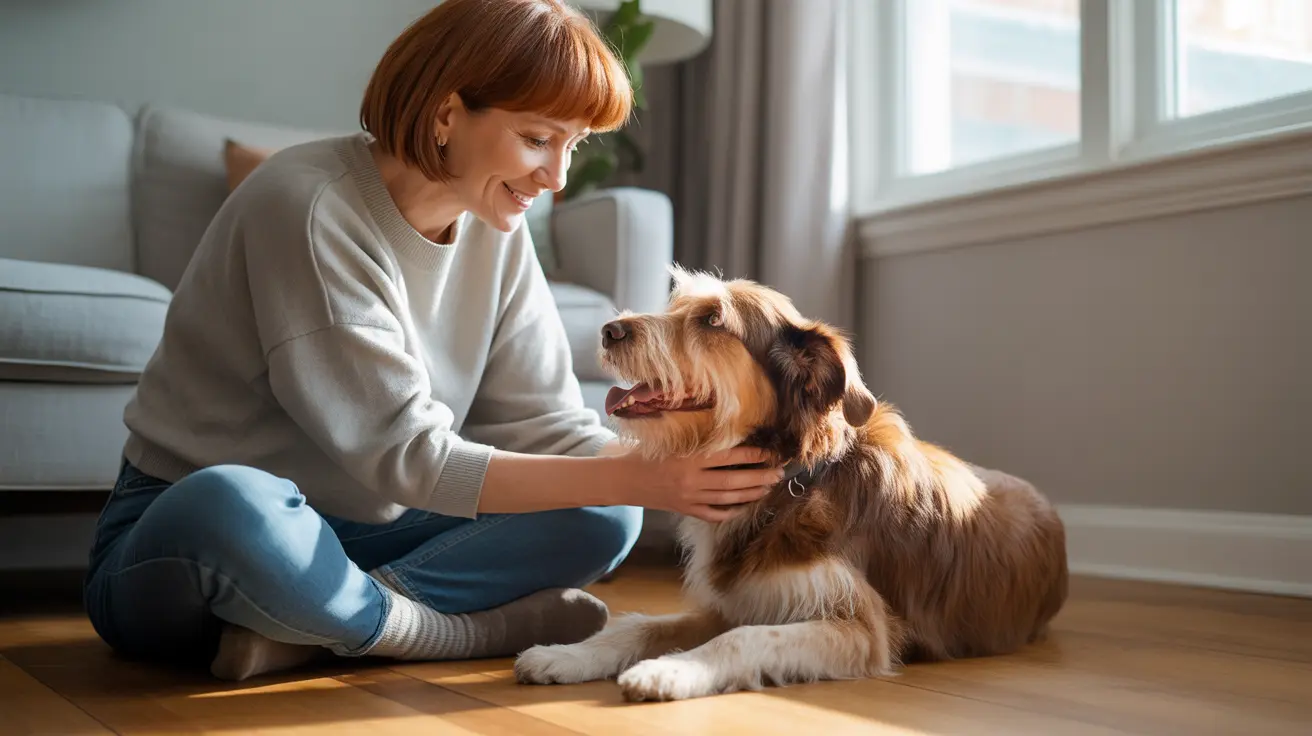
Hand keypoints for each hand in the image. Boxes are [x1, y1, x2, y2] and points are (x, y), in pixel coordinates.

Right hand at [619, 445, 783, 522]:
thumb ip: (695, 439)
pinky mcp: (685, 510)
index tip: (770, 452)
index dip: (752, 454)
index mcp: (689, 458)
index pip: (729, 456)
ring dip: (751, 493)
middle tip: (779, 473)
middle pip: (734, 480)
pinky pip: (714, 514)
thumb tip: (726, 430)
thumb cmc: (645, 453)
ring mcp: (689, 498)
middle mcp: (691, 479)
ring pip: (728, 498)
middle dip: (760, 477)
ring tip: (768, 487)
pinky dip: (731, 511)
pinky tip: (744, 506)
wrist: (623, 480)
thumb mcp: (669, 441)